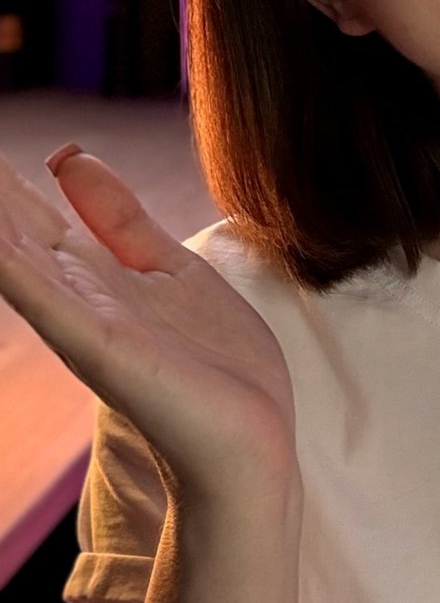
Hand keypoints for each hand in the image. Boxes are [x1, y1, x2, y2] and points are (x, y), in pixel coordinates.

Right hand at [0, 145, 298, 505]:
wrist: (251, 444)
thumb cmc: (216, 368)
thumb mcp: (167, 266)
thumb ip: (118, 219)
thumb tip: (67, 158)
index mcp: (89, 274)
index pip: (26, 214)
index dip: (1, 183)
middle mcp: (73, 296)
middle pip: (11, 230)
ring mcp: (83, 322)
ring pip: (16, 258)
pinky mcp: (104, 348)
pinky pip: (50, 300)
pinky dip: (16, 268)